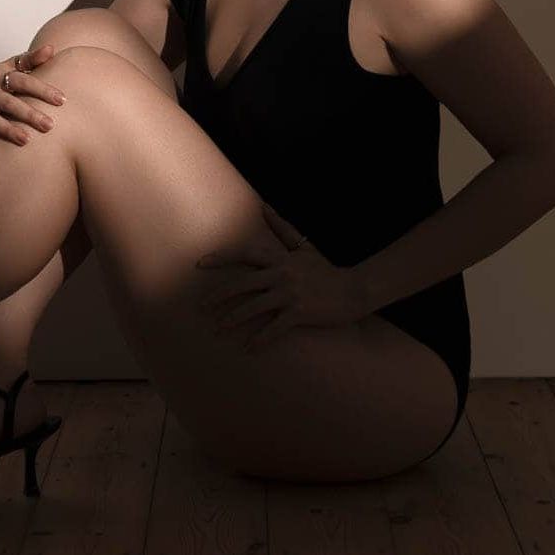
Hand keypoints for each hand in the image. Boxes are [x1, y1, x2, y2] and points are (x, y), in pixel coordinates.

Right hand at [0, 44, 67, 154]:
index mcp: (0, 76)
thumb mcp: (11, 66)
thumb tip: (51, 48)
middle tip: (49, 126)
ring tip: (26, 140)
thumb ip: (31, 59)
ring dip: (8, 130)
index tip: (62, 100)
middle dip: (29, 114)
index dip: (42, 90)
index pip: (23, 81)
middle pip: (9, 102)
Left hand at [194, 202, 367, 350]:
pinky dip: (260, 339)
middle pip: (242, 284)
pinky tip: (248, 348)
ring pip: (254, 307)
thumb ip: (282, 228)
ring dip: (233, 319)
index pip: (244, 254)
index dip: (221, 258)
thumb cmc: (326, 270)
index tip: (199, 264)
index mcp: (280, 258)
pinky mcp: (300, 312)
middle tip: (201, 308)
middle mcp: (282, 274)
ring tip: (217, 329)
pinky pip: (275, 328)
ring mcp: (291, 293)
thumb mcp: (304, 247)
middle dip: (218, 296)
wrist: (355, 289)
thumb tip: (264, 205)